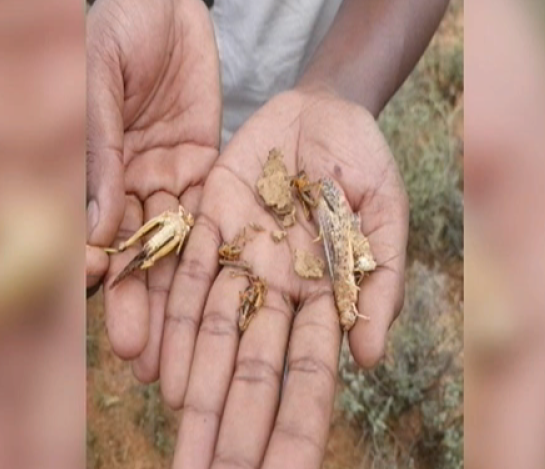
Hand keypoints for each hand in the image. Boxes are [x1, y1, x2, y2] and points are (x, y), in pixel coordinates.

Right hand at [86, 0, 220, 381]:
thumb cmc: (115, 25)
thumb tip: (98, 228)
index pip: (89, 225)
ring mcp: (165, 176)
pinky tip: (217, 295)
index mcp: (88, 163)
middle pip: (134, 251)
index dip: (96, 263)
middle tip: (143, 357)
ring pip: (174, 246)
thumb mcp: (96, 77)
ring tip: (178, 349)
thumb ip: (99, 147)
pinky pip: (210, 214)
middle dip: (139, 304)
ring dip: (175, 297)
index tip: (98, 300)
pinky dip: (212, 254)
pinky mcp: (204, 165)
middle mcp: (124, 180)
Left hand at [160, 88, 408, 468]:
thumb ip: (378, 285)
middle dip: (233, 431)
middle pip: (252, 373)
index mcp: (324, 298)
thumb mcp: (387, 218)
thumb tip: (371, 361)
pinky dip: (172, 328)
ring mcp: (240, 264)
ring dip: (196, 395)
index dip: (294, 431)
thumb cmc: (366, 166)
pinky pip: (185, 282)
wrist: (324, 110)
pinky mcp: (207, 226)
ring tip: (183, 449)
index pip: (308, 378)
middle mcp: (276, 293)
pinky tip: (158, 375)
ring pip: (213, 339)